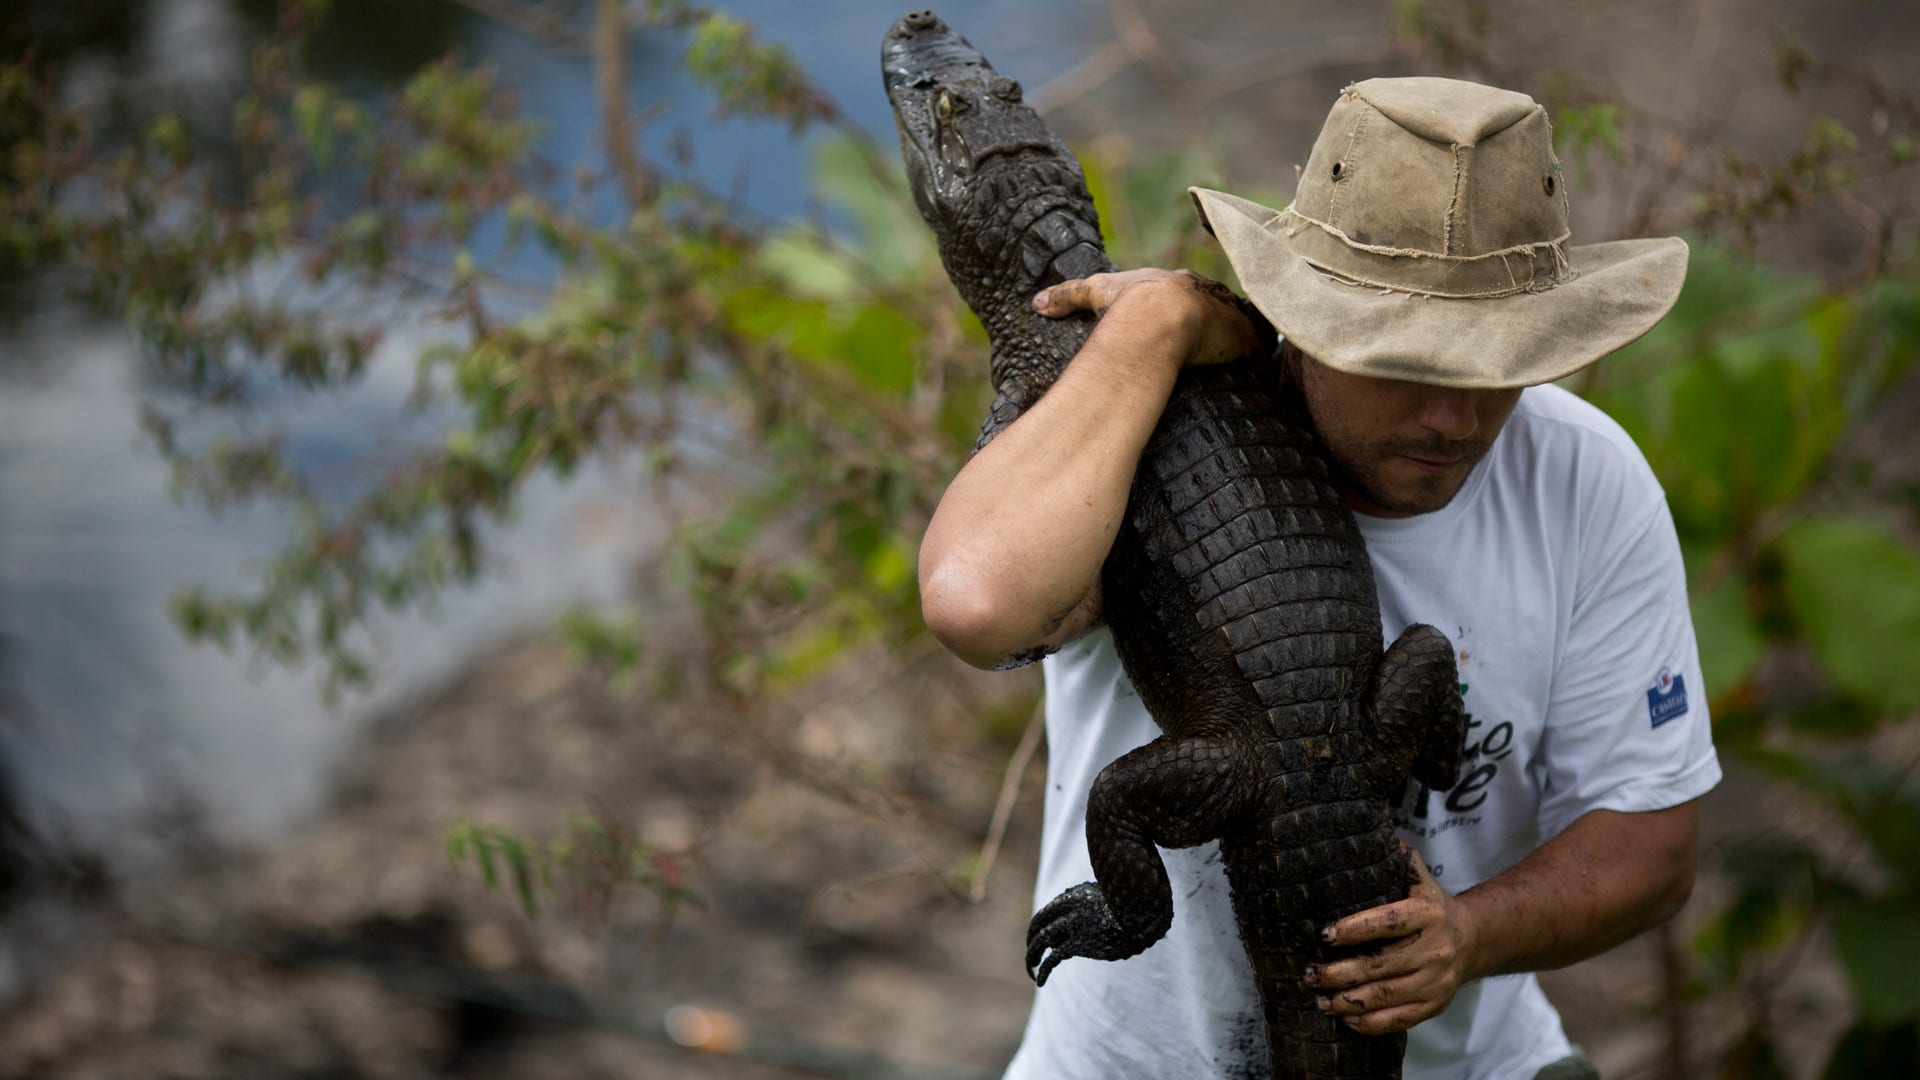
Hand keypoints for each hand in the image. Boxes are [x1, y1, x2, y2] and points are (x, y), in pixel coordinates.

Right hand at [1032, 268, 1260, 366]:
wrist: (1158, 315)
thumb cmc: (1127, 304)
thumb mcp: (1094, 292)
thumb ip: (1068, 295)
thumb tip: (1035, 303)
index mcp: (1174, 282)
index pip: (1182, 289)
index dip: (1179, 302)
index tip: (1179, 316)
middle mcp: (1203, 293)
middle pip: (1213, 303)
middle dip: (1212, 317)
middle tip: (1210, 336)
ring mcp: (1225, 314)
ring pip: (1235, 323)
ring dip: (1236, 336)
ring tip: (1236, 353)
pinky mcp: (1240, 337)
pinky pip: (1255, 347)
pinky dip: (1256, 356)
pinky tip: (1259, 367)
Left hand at [1304, 847, 1477, 1034]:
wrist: (1473, 939)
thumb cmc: (1430, 905)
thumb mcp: (1417, 878)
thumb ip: (1395, 859)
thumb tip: (1362, 832)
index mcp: (1429, 913)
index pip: (1390, 922)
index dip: (1356, 929)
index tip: (1325, 934)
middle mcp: (1436, 949)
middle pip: (1383, 966)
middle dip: (1341, 973)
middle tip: (1310, 973)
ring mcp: (1437, 981)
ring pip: (1388, 997)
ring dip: (1348, 1001)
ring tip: (1319, 999)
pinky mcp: (1435, 1005)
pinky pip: (1400, 1020)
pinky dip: (1370, 1023)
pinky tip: (1345, 1018)